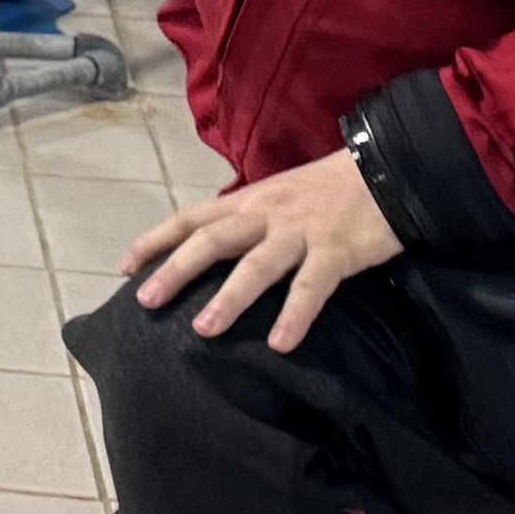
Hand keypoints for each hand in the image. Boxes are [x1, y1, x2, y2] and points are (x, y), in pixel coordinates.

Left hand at [123, 148, 401, 353]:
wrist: (390, 170)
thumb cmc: (331, 189)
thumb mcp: (278, 196)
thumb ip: (247, 219)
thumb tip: (211, 248)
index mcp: (249, 201)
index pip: (190, 218)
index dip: (156, 240)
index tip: (124, 268)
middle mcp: (267, 214)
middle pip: (211, 241)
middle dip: (174, 270)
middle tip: (145, 301)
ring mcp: (301, 232)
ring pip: (256, 265)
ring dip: (229, 299)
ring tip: (203, 330)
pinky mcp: (337, 250)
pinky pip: (312, 287)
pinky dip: (295, 315)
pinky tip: (280, 343)